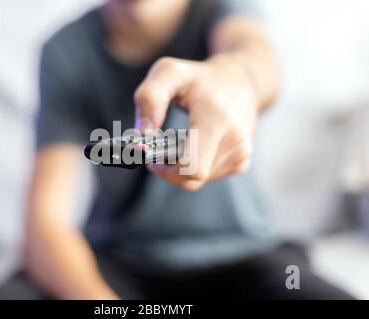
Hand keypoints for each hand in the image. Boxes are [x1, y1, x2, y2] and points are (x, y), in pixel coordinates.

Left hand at [134, 55, 259, 190]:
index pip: (191, 167)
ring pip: (198, 180)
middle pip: (192, 179)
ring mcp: (241, 154)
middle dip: (169, 171)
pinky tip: (192, 146)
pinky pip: (208, 177)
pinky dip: (194, 167)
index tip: (151, 157)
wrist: (242, 82)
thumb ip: (149, 97)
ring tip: (176, 143)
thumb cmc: (200, 78)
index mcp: (217, 119)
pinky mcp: (241, 162)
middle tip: (158, 152)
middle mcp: (234, 140)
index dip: (165, 169)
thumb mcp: (169, 72)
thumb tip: (143, 133)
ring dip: (181, 168)